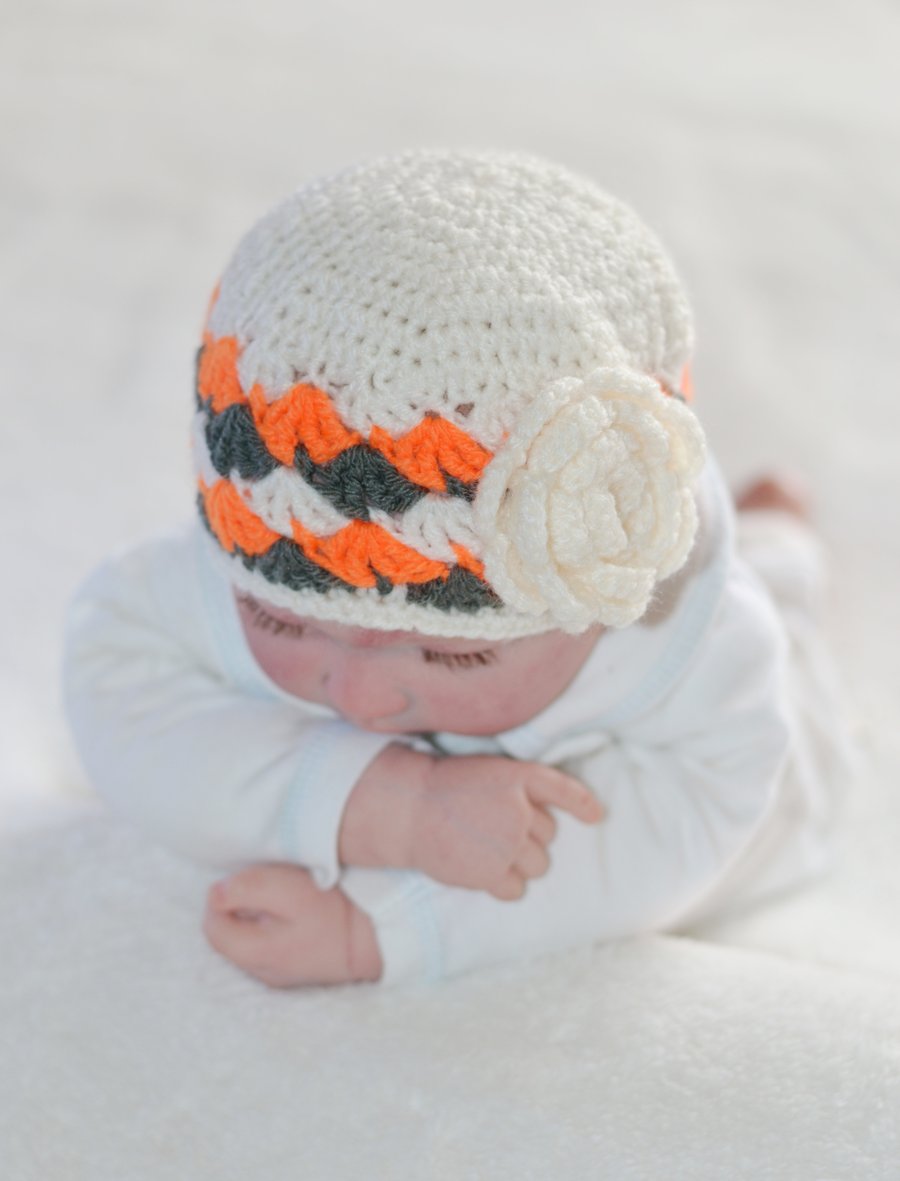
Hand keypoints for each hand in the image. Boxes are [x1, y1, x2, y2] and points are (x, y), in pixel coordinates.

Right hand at [411, 754, 603, 899]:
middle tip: (494, 828)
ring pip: (539, 865)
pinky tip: (480, 869)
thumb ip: (520, 791)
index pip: (563, 789)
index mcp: (518, 777)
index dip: (583, 804)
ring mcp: (507, 843)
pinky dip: (502, 885)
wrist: (407, 808)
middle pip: (549, 836)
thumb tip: (548, 824)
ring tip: (487, 849)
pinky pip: (516, 890)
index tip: (597, 816)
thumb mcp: (489, 773)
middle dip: (530, 836)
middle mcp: (519, 810)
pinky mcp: (491, 873)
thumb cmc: (446, 788)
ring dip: (520, 862)